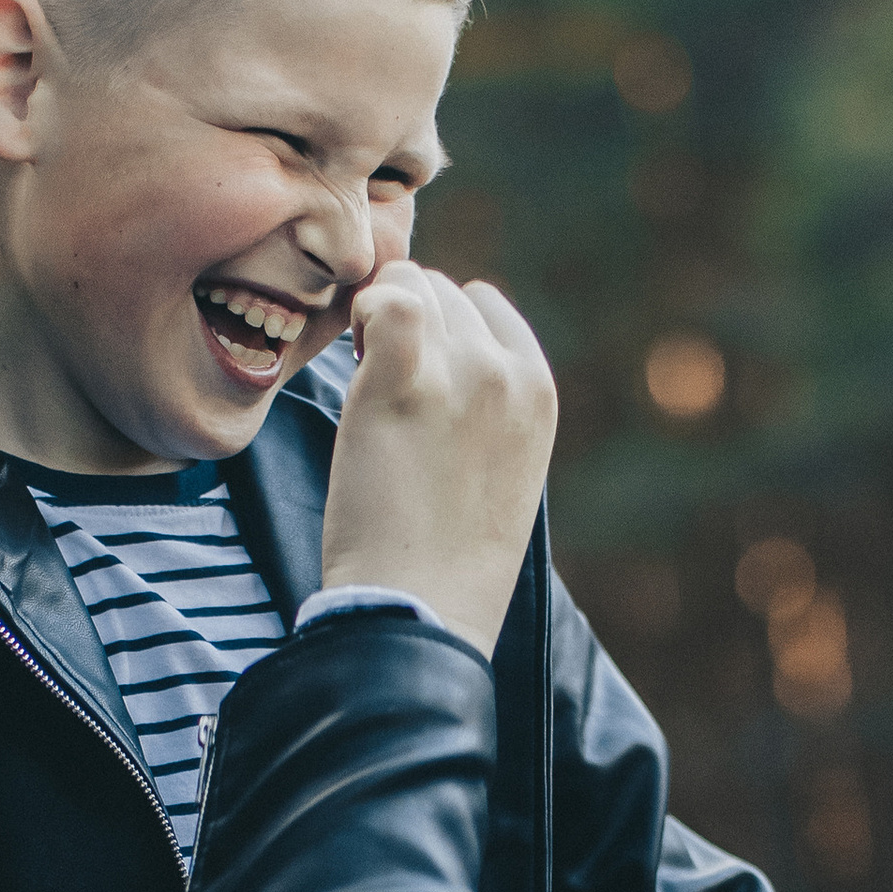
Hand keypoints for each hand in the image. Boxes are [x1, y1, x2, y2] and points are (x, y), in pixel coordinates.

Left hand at [320, 265, 557, 660]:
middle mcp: (507, 373)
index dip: (441, 331)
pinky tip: (353, 360)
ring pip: (410, 283)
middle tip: (383, 388)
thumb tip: (437, 357)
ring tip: (367, 382)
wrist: (422, 608)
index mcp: (539, 392)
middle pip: (442, 291)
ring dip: (377, 319)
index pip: (486, 306)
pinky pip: (384, 298)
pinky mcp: (403, 381)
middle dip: (406, 324)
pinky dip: (361, 313)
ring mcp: (460, 372)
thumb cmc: (449, 557)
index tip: (417, 377)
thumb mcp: (501, 470)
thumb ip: (486, 408)